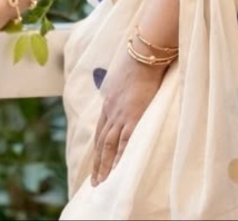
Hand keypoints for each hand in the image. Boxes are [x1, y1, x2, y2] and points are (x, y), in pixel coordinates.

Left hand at [89, 45, 167, 185]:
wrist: (143, 54)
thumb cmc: (138, 60)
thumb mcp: (124, 75)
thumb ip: (123, 88)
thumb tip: (128, 91)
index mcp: (108, 101)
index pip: (101, 130)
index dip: (98, 147)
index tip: (96, 160)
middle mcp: (110, 111)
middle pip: (101, 142)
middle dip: (97, 163)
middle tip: (94, 182)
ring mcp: (120, 115)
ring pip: (109, 146)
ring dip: (104, 166)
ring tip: (102, 183)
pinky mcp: (133, 117)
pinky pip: (125, 143)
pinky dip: (120, 158)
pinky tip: (118, 171)